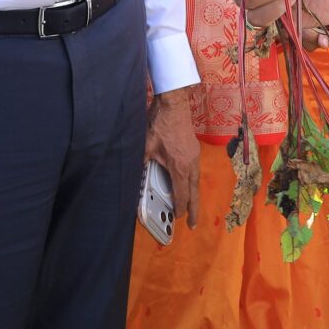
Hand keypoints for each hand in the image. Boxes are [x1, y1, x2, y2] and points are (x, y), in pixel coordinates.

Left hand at [145, 87, 200, 229]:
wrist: (174, 103)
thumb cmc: (160, 123)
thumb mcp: (145, 145)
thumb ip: (141, 163)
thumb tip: (131, 176)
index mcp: (179, 167)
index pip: (181, 194)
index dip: (179, 208)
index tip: (177, 218)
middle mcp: (190, 164)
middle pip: (194, 192)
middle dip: (193, 210)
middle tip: (193, 225)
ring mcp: (194, 156)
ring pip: (196, 182)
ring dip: (195, 197)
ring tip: (193, 209)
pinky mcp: (194, 149)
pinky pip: (196, 172)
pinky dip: (193, 183)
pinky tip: (189, 185)